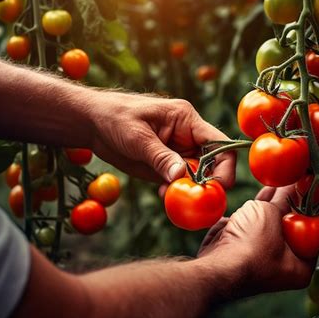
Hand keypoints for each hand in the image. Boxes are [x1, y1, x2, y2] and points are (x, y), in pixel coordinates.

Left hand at [88, 91, 235, 187]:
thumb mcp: (137, 137)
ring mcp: (178, 153)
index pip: (218, 143)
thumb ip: (160, 157)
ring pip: (197, 176)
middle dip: (207, 183)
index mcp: (187, 121)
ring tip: (172, 196)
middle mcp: (188, 137)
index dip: (225, 165)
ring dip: (190, 190)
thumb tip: (182, 176)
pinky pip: (179, 183)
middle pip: (212, 163)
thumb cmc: (115, 118)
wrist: (93, 123)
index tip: (219, 187)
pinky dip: (176, 192)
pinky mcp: (166, 166)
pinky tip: (162, 193)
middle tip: (195, 199)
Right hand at [198, 186, 314, 297]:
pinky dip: (247, 212)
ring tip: (273, 177)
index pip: (312, 230)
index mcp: (300, 266)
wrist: (215, 267)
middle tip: (290, 176)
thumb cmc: (251, 246)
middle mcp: (281, 265)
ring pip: (265, 225)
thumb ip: (282, 197)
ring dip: (267, 202)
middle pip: (287, 226)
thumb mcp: (271, 214)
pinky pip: (246, 227)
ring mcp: (256, 258)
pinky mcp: (236, 250)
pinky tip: (249, 197)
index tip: (308, 184)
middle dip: (287, 200)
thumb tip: (294, 182)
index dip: (310, 205)